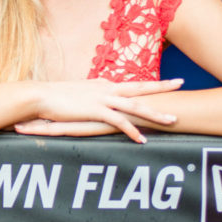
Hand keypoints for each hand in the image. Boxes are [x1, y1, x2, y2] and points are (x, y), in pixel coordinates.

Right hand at [24, 78, 181, 142]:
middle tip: (181, 82)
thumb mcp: (75, 94)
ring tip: (173, 119)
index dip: (147, 84)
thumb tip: (93, 102)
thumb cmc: (53, 97)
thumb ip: (88, 96)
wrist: (39, 95)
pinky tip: (141, 139)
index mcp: (102, 84)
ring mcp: (101, 98)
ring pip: (135, 105)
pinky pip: (118, 121)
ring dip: (155, 113)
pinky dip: (131, 130)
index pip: (130, 84)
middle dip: (162, 86)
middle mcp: (105, 88)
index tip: (164, 83)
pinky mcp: (94, 110)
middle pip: (139, 87)